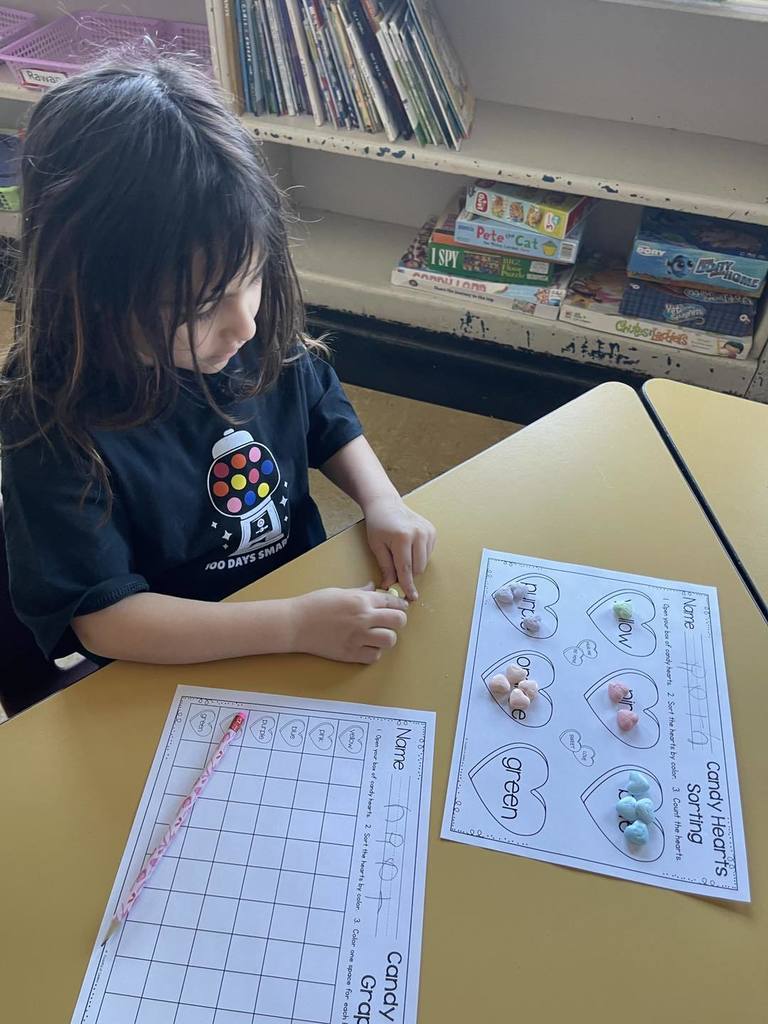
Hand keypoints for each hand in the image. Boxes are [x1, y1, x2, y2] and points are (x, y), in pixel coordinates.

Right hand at [294, 586, 408, 663]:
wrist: (295, 624)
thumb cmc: (314, 604)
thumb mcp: (339, 591)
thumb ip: (360, 592)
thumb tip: (373, 589)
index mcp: (361, 600)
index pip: (392, 602)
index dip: (400, 604)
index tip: (401, 607)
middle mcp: (363, 618)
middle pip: (398, 621)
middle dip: (398, 621)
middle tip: (391, 622)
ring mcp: (358, 638)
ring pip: (390, 640)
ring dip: (386, 637)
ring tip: (377, 635)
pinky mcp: (350, 654)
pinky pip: (374, 656)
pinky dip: (373, 652)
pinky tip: (365, 646)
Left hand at [363, 495, 436, 601]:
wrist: (386, 504)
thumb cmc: (378, 525)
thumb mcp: (377, 546)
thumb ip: (385, 566)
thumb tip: (389, 585)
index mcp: (402, 538)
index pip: (406, 568)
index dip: (407, 585)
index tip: (411, 597)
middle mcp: (418, 534)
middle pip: (418, 568)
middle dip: (408, 573)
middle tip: (395, 569)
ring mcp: (427, 531)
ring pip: (424, 562)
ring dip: (414, 565)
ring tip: (401, 553)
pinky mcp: (432, 531)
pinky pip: (428, 553)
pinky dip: (419, 555)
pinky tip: (409, 546)